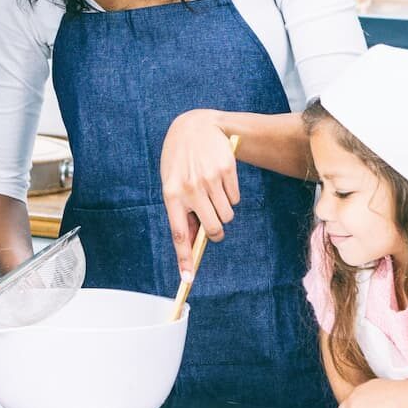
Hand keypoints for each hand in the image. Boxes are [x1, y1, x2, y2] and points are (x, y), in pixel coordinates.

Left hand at [160, 109, 238, 276]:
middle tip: (213, 223)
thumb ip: (183, 210)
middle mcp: (190, 189)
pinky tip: (220, 180)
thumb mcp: (172, 182)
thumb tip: (195, 239)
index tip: (187, 280)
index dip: (184, 259)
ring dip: (224, 211)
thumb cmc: (180, 161)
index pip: (179, 234)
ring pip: (227, 215)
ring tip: (213, 193)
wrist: (195, 126)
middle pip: (212, 230)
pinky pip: (235, 199)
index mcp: (172, 195)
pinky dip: (231, 195)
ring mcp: (209, 180)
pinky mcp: (226, 171)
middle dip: (215, 232)